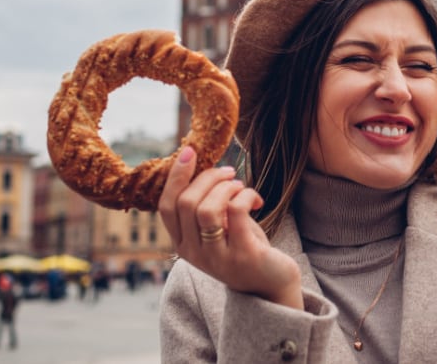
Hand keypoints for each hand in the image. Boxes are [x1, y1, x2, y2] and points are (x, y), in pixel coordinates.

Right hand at [158, 147, 303, 308]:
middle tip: (229, 172)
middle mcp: (194, 253)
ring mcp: (216, 257)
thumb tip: (204, 166)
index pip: (166, 206)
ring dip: (226, 187)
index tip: (190, 152)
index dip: (176, 176)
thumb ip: (207, 205)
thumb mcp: (219, 227)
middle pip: (186, 203)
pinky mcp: (242, 255)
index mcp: (183, 243)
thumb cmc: (244, 247)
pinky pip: (236, 212)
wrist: (271, 284)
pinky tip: (256, 199)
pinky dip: (245, 195)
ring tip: (240, 186)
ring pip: (206, 209)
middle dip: (209, 177)